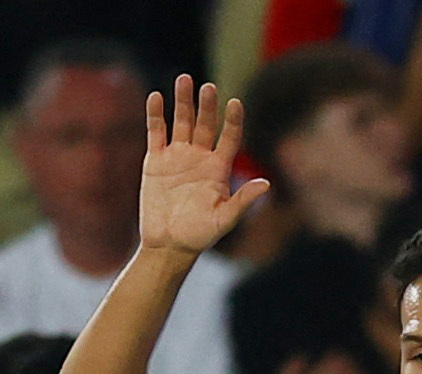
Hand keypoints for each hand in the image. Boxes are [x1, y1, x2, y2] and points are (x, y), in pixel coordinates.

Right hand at [139, 74, 269, 256]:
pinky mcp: (155, 160)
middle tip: (208, 87)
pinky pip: (156, 132)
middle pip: (205, 124)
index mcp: (218, 168)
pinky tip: (157, 97)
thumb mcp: (224, 220)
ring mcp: (177, 156)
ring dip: (183, 102)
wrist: (168, 245)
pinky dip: (156, 115)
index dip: (233, 121)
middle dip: (207, 105)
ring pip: (181, 121)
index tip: (235, 103)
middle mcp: (199, 157)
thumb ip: (243, 201)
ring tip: (184, 80)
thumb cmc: (199, 236)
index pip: (230, 137)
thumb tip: (266, 184)